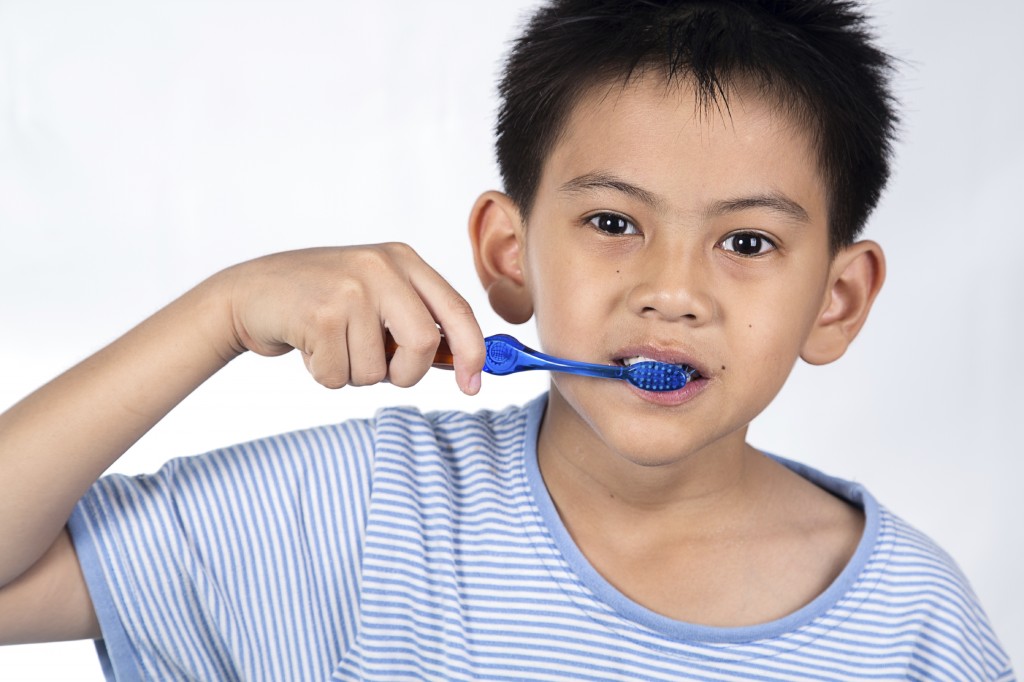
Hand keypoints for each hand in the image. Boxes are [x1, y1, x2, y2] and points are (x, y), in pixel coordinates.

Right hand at [218, 244, 485, 394]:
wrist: (249, 292)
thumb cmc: (320, 301)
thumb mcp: (375, 295)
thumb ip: (415, 320)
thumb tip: (461, 363)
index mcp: (403, 260)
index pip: (456, 309)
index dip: (472, 351)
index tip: (473, 384)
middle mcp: (380, 267)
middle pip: (423, 342)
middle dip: (406, 373)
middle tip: (384, 374)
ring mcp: (350, 289)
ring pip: (377, 368)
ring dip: (355, 374)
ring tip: (332, 346)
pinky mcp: (319, 314)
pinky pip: (339, 375)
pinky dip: (326, 375)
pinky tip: (310, 347)